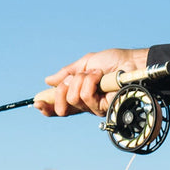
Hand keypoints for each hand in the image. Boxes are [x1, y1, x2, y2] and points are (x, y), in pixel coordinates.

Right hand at [34, 48, 149, 116]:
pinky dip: (90, 81)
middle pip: (63, 107)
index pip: (62, 106)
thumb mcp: (86, 63)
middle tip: (71, 80)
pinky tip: (100, 76)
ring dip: (81, 81)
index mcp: (81, 94)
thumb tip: (47, 81)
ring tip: (95, 73)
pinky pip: (86, 96)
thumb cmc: (114, 61)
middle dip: (62, 91)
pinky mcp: (105, 108)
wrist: (132, 62)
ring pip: (74, 99)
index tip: (37, 102)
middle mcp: (87, 104)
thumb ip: (67, 73)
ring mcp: (96, 108)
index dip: (48, 107)